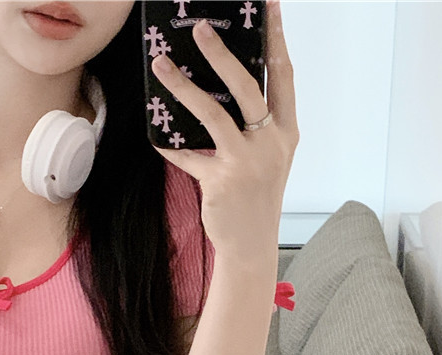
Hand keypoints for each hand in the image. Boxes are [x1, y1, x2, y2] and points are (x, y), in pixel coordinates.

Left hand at [151, 0, 298, 264]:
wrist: (251, 243)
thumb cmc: (256, 198)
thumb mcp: (266, 159)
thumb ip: (251, 127)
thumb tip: (216, 91)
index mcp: (285, 132)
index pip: (283, 77)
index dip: (276, 39)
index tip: (268, 6)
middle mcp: (271, 143)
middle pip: (247, 87)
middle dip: (222, 54)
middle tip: (200, 28)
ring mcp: (247, 162)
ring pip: (213, 114)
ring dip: (183, 87)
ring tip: (161, 65)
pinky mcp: (221, 181)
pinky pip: (189, 155)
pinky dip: (170, 145)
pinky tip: (156, 134)